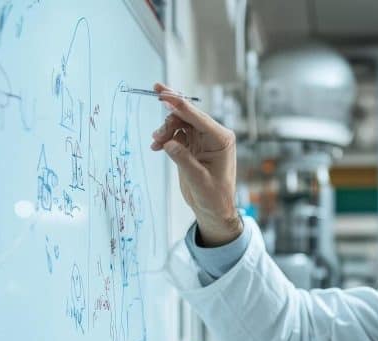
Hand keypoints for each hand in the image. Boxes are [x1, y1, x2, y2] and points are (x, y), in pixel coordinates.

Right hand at [150, 82, 241, 245]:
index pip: (198, 117)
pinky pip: (175, 133)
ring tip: (155, 143)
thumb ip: (183, 159)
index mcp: (221, 139)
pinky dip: (164, 137)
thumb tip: (168, 142)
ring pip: (179, 122)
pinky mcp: (192, 145)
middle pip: (187, 115)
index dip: (179, 104)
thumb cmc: (214, 197)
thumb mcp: (199, 180)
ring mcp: (202, 139)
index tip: (163, 94)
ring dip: (165, 129)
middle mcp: (213, 135)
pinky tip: (156, 146)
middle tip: (155, 123)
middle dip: (169, 117)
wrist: (213, 209)